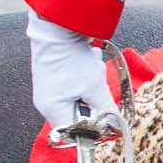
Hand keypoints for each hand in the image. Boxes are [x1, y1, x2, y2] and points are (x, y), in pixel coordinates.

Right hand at [27, 13, 119, 132]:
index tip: (108, 122)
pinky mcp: (57, 76)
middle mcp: (48, 102)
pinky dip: (88, 75)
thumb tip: (115, 127)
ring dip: (93, 85)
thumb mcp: (94, 87)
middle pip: (80, 114)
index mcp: (52, 110)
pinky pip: (79, 83)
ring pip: (82, 96)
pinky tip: (88, 61)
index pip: (73, 134)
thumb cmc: (71, 59)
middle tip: (96, 86)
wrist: (58, 28)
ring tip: (91, 69)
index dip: (92, 130)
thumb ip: (105, 109)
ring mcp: (51, 88)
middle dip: (95, 101)